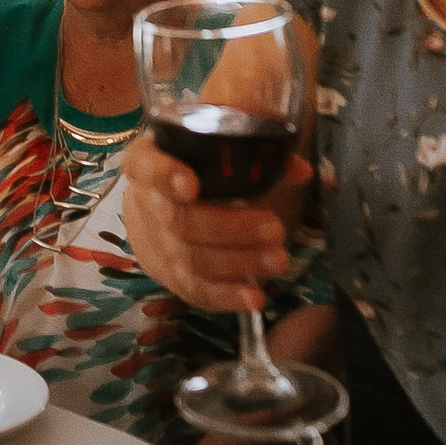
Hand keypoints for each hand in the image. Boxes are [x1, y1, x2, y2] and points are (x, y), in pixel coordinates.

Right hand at [119, 134, 304, 312]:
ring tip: (279, 259)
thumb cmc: (190, 168)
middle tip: (275, 228)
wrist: (155, 202)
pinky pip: (193, 290)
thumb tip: (300, 170)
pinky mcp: (167, 275)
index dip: (166, 176)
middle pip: (180, 221)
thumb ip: (256, 149)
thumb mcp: (209, 148)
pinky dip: (225, 296)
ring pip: (191, 259)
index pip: (147, 166)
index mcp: (147, 161)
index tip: (192, 186)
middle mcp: (144, 203)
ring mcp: (153, 244)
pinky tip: (254, 297)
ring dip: (238, 263)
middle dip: (230, 228)